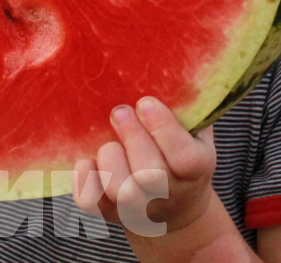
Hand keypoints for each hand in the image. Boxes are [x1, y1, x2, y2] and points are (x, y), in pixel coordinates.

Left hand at [72, 97, 215, 237]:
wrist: (174, 205)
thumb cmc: (181, 153)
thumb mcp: (196, 132)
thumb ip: (188, 108)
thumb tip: (176, 67)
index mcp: (194, 170)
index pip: (184, 157)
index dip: (163, 128)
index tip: (145, 102)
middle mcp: (168, 193)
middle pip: (150, 175)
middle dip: (132, 138)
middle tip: (120, 111)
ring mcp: (139, 207)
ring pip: (121, 191)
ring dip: (110, 158)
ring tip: (109, 141)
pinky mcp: (110, 212)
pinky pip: (91, 201)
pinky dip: (84, 179)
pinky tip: (86, 160)